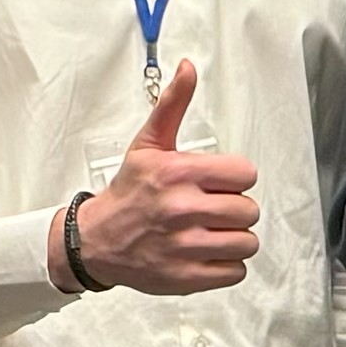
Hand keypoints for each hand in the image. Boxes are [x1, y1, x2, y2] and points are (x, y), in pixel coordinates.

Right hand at [72, 56, 261, 295]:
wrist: (97, 240)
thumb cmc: (128, 193)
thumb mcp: (148, 145)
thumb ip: (173, 105)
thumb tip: (187, 69)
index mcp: (178, 173)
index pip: (245, 174)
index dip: (235, 178)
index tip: (217, 183)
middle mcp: (183, 210)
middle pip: (249, 210)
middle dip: (234, 209)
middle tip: (212, 209)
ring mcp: (185, 246)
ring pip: (247, 242)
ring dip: (233, 238)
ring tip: (211, 231)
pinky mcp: (187, 277)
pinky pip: (235, 271)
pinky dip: (225, 265)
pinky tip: (206, 252)